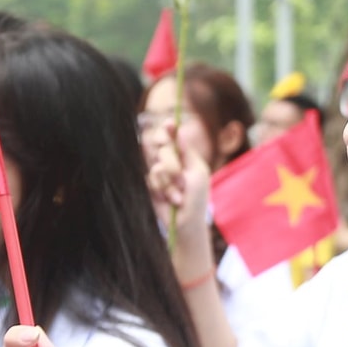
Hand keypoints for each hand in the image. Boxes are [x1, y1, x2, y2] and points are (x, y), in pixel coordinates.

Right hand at [146, 124, 213, 265]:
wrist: (185, 222)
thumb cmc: (197, 198)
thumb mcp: (197, 172)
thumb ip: (186, 151)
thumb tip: (180, 129)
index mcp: (184, 155)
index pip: (172, 135)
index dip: (168, 128)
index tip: (168, 124)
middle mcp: (170, 160)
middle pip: (161, 147)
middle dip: (171, 163)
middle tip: (179, 176)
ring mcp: (159, 172)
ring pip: (156, 164)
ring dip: (169, 182)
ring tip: (178, 195)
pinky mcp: (150, 184)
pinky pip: (151, 178)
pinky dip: (163, 190)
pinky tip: (169, 200)